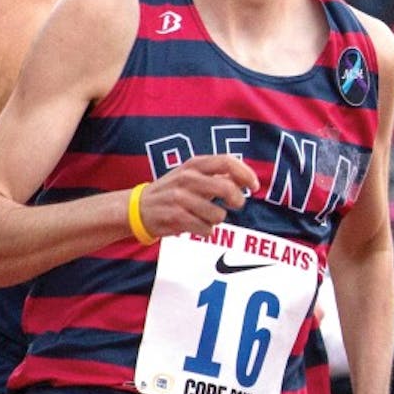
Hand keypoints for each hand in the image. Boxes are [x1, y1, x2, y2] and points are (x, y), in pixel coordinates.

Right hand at [137, 155, 259, 237]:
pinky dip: (206, 231)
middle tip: (236, 204)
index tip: (254, 186)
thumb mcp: (191, 175)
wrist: (138, 208)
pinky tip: (196, 226)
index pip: (227, 161)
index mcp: (194, 164)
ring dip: (217, 219)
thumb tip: (245, 179)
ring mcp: (180, 198)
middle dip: (237, 200)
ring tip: (205, 216)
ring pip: (218, 214)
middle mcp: (187, 178)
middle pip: (226, 189)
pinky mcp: (176, 217)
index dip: (246, 174)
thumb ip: (216, 175)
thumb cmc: (172, 191)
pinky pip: (206, 229)